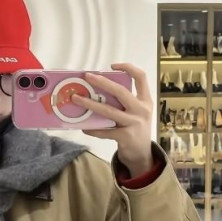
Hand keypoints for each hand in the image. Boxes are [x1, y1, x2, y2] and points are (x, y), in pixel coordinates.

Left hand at [72, 63, 153, 177]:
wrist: (142, 154)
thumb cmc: (135, 129)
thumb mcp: (137, 112)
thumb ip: (125, 102)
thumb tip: (98, 89)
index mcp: (145, 100)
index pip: (141, 78)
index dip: (128, 68)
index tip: (113, 65)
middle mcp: (141, 110)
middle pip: (121, 92)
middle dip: (103, 82)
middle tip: (88, 76)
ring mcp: (134, 123)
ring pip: (109, 111)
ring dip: (90, 104)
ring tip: (76, 98)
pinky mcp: (126, 137)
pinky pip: (105, 131)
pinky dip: (93, 129)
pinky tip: (84, 126)